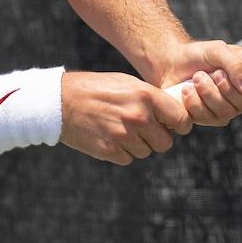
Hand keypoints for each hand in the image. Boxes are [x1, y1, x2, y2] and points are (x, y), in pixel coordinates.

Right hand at [58, 71, 191, 165]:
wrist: (60, 101)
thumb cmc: (96, 89)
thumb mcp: (127, 84)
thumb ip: (150, 99)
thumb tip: (172, 115)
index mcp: (145, 95)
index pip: (181, 119)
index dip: (180, 125)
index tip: (175, 126)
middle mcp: (138, 116)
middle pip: (165, 142)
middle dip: (157, 138)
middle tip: (144, 129)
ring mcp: (124, 135)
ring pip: (146, 152)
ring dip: (138, 145)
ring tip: (121, 129)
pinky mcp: (110, 151)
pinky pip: (128, 158)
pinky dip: (122, 152)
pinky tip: (109, 136)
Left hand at [159, 40, 241, 126]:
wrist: (170, 63)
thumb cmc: (197, 54)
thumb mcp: (217, 50)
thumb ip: (235, 64)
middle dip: (228, 89)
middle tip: (213, 74)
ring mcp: (227, 109)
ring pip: (226, 113)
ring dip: (208, 93)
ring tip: (196, 78)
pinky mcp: (208, 118)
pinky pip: (207, 118)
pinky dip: (194, 102)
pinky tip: (186, 90)